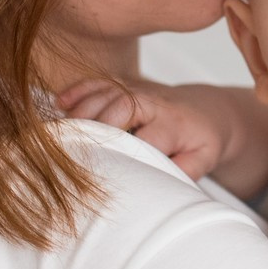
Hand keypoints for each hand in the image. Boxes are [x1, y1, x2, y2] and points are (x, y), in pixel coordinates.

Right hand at [56, 80, 227, 181]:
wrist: (208, 110)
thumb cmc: (202, 140)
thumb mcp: (203, 159)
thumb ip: (184, 172)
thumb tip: (157, 186)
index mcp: (174, 123)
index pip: (147, 136)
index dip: (125, 151)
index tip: (104, 170)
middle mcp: (154, 102)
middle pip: (123, 105)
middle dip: (98, 125)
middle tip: (74, 149)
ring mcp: (137, 89)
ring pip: (106, 91)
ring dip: (81, 110)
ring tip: (60, 133)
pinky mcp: (124, 84)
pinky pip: (98, 82)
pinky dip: (78, 91)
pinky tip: (59, 104)